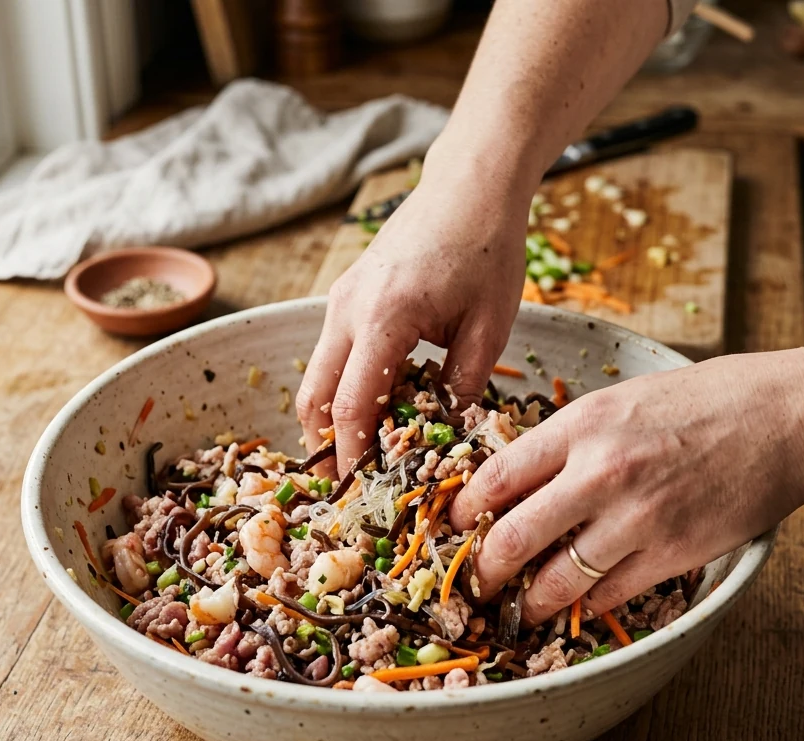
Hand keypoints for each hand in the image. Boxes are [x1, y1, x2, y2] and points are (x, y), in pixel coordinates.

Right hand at [297, 149, 529, 472]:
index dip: (352, 455)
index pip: (352, 405)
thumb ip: (462, 387)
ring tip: (360, 456)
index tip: (362, 491)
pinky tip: (374, 409)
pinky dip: (341, 389)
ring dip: (331, 420)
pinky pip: (331, 355)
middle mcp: (347, 310)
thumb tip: (445, 436)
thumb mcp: (488, 326)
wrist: (470, 185)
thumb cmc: (487, 249)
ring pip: (316, 378)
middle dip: (326, 447)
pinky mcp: (346, 296)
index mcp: (383, 318)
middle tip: (349, 485)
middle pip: (314, 398)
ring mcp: (340, 300)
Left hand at [450, 351, 803, 626]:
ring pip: (557, 580)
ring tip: (519, 610)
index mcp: (581, 426)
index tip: (455, 528)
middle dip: (483, 571)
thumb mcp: (619, 400)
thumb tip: (514, 480)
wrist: (783, 419)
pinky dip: (585, 606)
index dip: (463, 512)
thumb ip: (566, 440)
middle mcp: (600, 472)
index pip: (496, 478)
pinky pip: (609, 596)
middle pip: (512, 537)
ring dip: (529, 603)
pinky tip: (576, 607)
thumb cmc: (701, 403)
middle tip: (476, 583)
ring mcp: (636, 518)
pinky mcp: (672, 554)